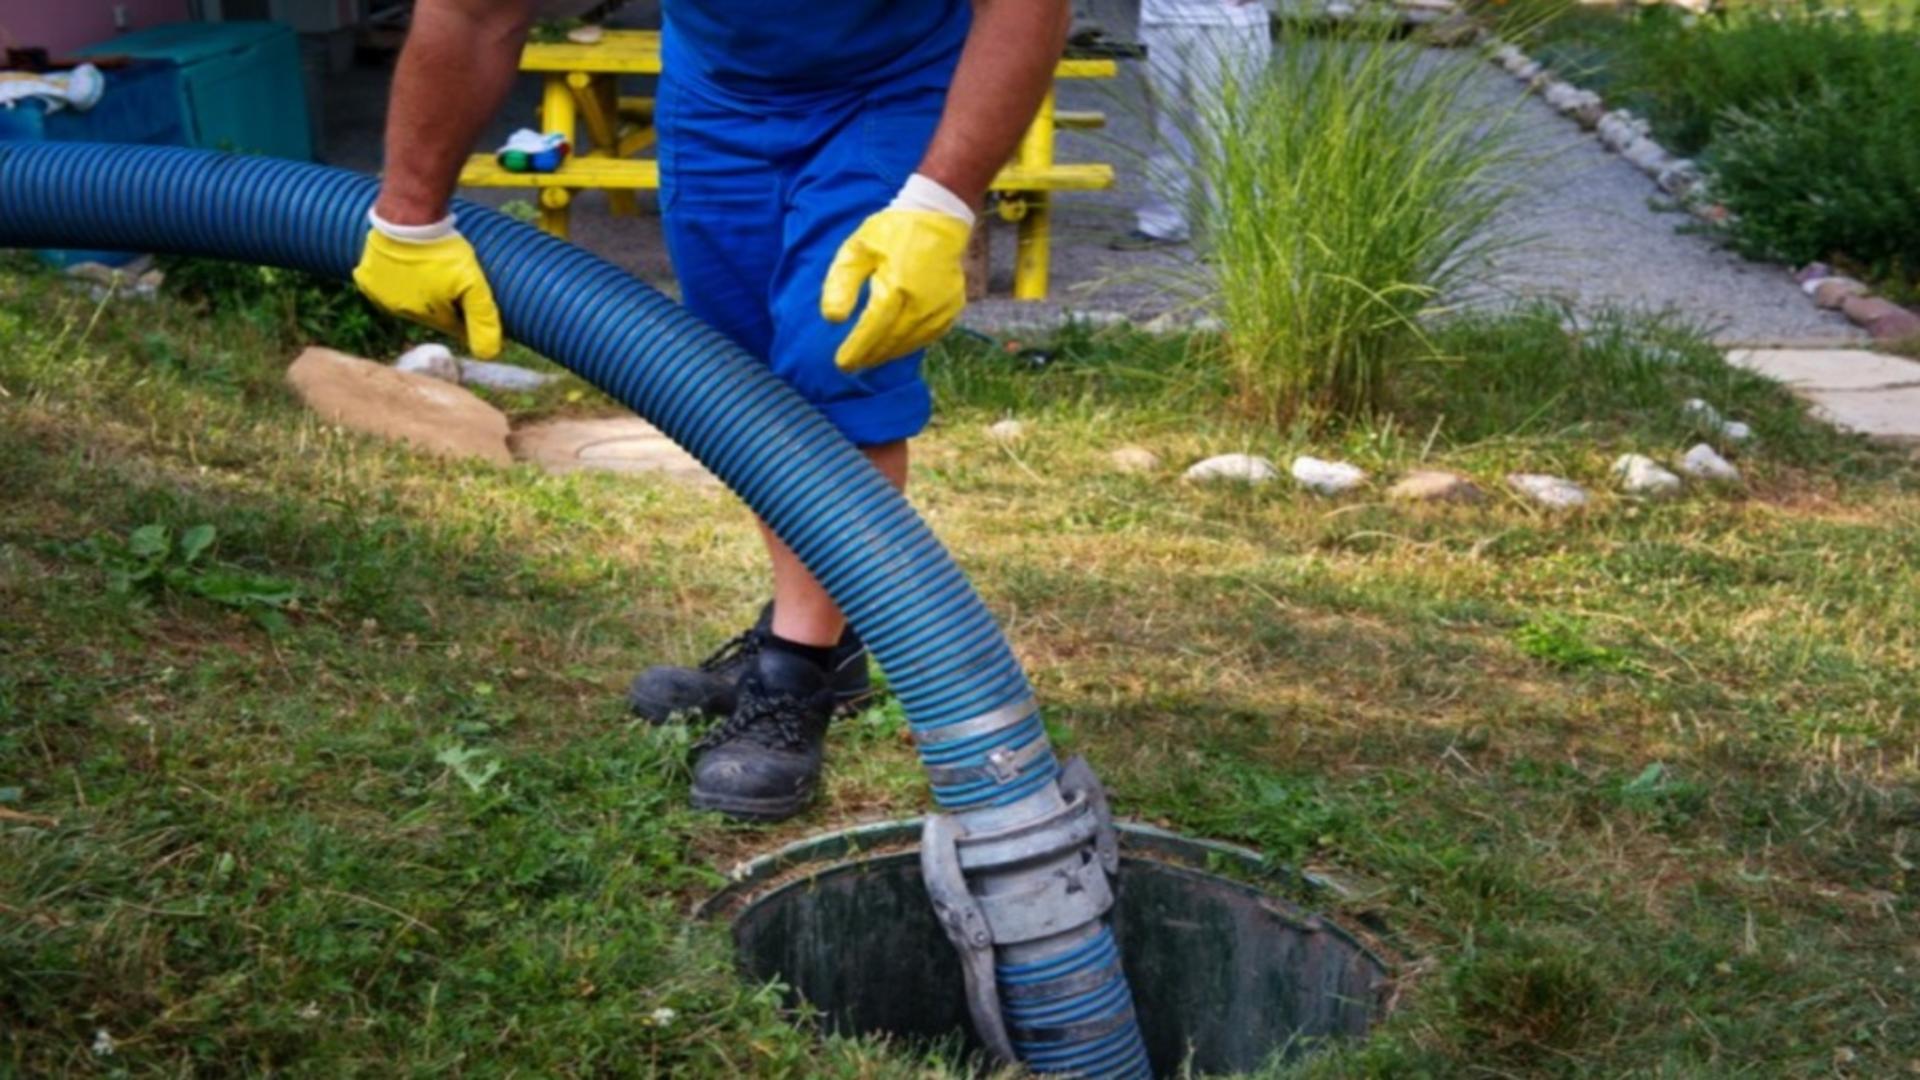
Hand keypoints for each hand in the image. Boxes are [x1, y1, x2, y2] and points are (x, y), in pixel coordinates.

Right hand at [352, 213, 503, 359]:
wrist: (407, 219)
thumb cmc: (442, 251)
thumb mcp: (472, 283)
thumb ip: (483, 317)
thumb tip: (489, 355)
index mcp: (429, 316)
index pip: (455, 325)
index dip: (466, 312)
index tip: (471, 295)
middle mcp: (402, 312)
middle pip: (431, 311)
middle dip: (443, 300)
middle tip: (450, 275)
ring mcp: (380, 296)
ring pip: (406, 298)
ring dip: (419, 288)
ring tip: (428, 267)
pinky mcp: (366, 278)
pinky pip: (381, 285)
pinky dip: (392, 278)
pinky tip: (402, 266)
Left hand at [821, 182, 973, 374]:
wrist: (938, 218)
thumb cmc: (892, 232)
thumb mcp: (858, 249)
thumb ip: (842, 283)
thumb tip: (832, 319)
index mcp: (896, 287)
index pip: (872, 330)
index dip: (856, 350)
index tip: (842, 364)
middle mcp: (922, 303)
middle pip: (890, 342)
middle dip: (869, 356)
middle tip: (851, 365)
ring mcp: (941, 308)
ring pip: (910, 343)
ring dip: (887, 354)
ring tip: (868, 358)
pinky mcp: (952, 309)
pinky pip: (928, 337)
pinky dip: (909, 345)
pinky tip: (894, 346)